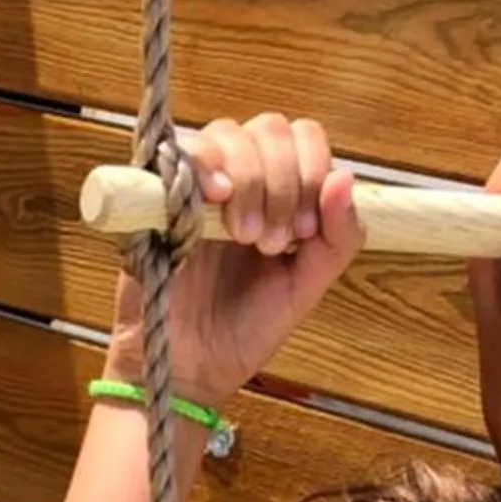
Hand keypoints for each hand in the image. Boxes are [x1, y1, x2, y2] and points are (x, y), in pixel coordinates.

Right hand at [105, 114, 362, 408]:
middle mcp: (239, 181)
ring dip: (248, 179)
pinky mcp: (156, 198)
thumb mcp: (306, 288)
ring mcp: (196, 186)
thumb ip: (338, 239)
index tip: (302, 231)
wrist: (189, 372)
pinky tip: (215, 198)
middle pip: (269, 129)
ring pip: (227, 134)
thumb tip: (345, 178)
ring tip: (243, 236)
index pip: (303, 138)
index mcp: (279, 193)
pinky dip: (203, 165)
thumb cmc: (244, 331)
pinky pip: (179, 153)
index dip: (311, 170)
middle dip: (281, 182)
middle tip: (271, 243)